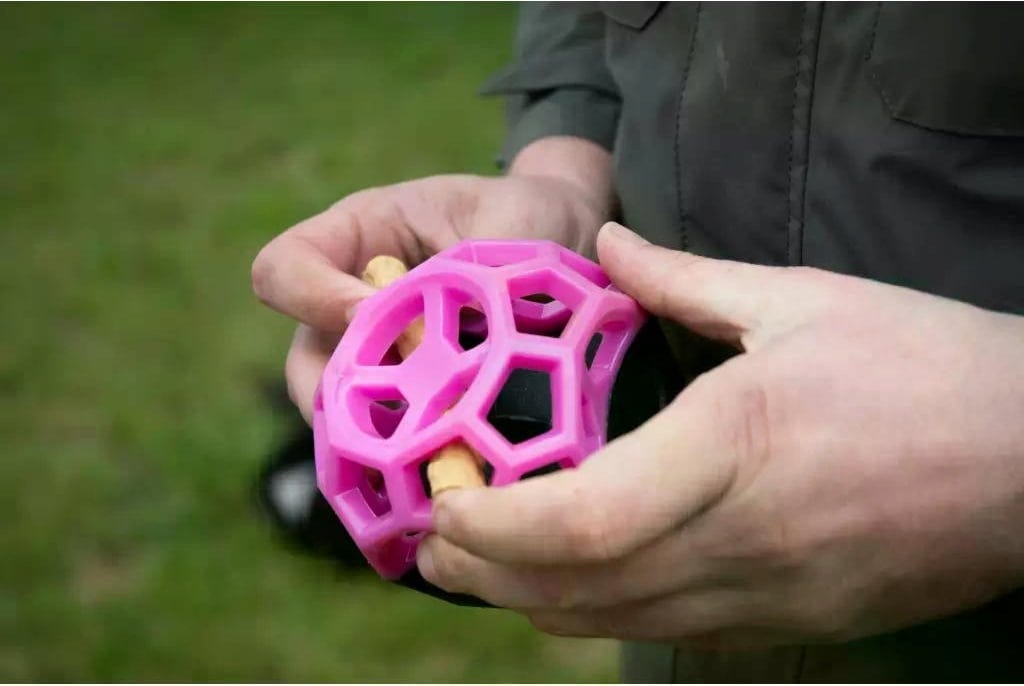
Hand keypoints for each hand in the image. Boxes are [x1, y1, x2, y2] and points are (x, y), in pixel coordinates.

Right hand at [251, 137, 612, 420]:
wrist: (565, 239)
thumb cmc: (525, 218)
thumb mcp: (496, 228)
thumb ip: (452, 278)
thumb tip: (411, 346)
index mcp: (355, 239)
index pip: (284, 269)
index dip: (314, 299)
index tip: (372, 314)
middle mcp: (349, 302)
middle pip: (303, 364)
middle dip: (341, 400)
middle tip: (398, 419)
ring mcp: (377, 354)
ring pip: (341, 414)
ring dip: (379, 439)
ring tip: (429, 454)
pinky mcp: (412, 396)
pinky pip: (388, 435)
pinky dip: (412, 456)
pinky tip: (448, 470)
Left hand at [417, 222, 1023, 647]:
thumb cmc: (924, 365)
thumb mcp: (803, 299)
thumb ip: (686, 279)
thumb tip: (610, 247)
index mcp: (737, 444)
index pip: (582, 521)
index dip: (495, 526)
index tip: (446, 503)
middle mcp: (744, 539)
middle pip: (580, 589)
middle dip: (488, 574)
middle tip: (432, 544)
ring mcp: (770, 597)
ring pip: (617, 625)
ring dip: (532, 602)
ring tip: (477, 568)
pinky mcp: (792, 622)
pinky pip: (670, 632)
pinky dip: (599, 614)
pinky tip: (566, 586)